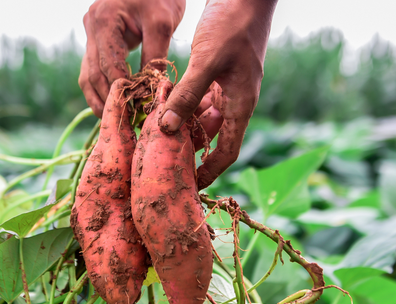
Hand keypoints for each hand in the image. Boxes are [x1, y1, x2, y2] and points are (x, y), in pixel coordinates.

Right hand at [80, 0, 184, 117]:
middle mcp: (91, 27)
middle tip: (124, 123)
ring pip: (87, 74)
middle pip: (94, 74)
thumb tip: (151, 91)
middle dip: (108, 100)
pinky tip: (111, 105)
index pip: (110, 67)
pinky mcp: (96, 39)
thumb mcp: (162, 23)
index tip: (136, 112)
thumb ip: (154, 56)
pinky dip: (100, 88)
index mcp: (104, 21)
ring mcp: (90, 33)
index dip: (122, 92)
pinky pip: (92, 68)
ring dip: (99, 99)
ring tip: (114, 120)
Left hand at [158, 0, 277, 189]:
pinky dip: (180, 104)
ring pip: (201, 118)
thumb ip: (186, 95)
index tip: (190, 186)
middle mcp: (234, 102)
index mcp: (241, 105)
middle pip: (211, 138)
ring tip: (155, 137)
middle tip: (162, 162)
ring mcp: (225, 88)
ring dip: (181, 126)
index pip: (227, 151)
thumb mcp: (207, 61)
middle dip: (189, 151)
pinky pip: (197, 98)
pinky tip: (160, 106)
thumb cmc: (232, 25)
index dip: (209, 172)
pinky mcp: (216, 75)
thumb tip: (166, 128)